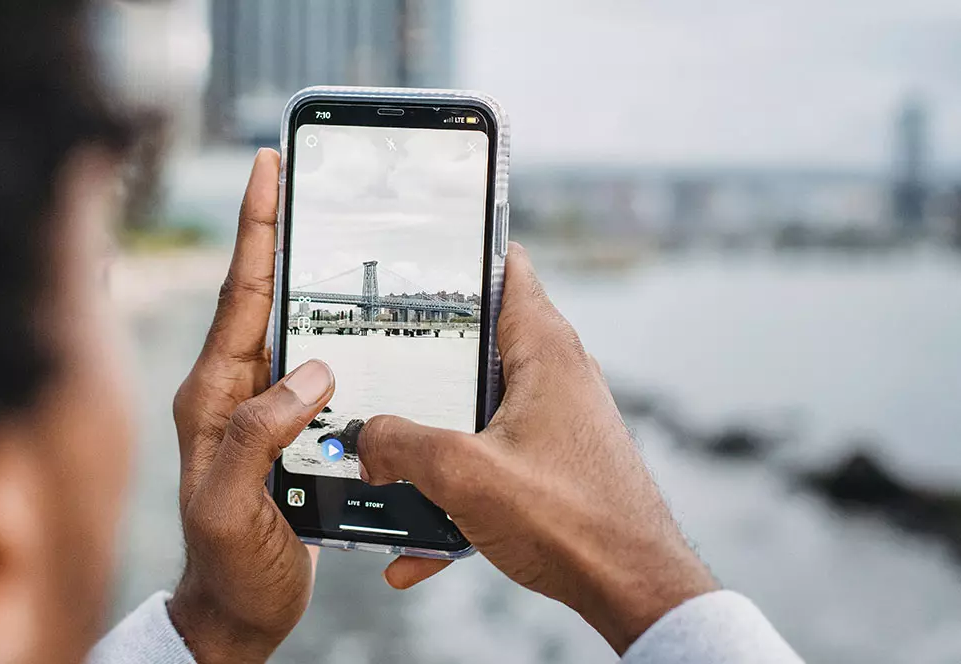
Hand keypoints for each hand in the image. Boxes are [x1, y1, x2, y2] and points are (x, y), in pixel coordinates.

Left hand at [167, 149, 331, 663]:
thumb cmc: (226, 565)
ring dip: (308, 275)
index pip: (239, 296)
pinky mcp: (287, 429)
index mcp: (212, 395)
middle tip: (300, 176)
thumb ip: (258, 436)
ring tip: (332, 227)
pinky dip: (334, 333)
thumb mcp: (229, 504)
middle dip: (280, 231)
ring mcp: (259, 407)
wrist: (236, 611)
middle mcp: (233, 390)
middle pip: (262, 294)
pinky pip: (313, 369)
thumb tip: (312, 372)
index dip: (256, 230)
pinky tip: (357, 321)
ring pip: (289, 326)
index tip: (266, 169)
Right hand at [356, 242, 718, 653]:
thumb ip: (402, 446)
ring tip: (385, 461)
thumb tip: (366, 440)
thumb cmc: (572, 521)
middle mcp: (556, 377)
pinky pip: (491, 465)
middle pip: (478, 343)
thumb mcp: (463, 473)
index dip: (463, 253)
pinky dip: (455, 493)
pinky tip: (416, 546)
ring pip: (477, 411)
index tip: (416, 251)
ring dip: (432, 439)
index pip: (507, 269)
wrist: (632, 589)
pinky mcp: (555, 465)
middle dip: (423, 356)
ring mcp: (557, 422)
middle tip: (372, 359)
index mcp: (545, 352)